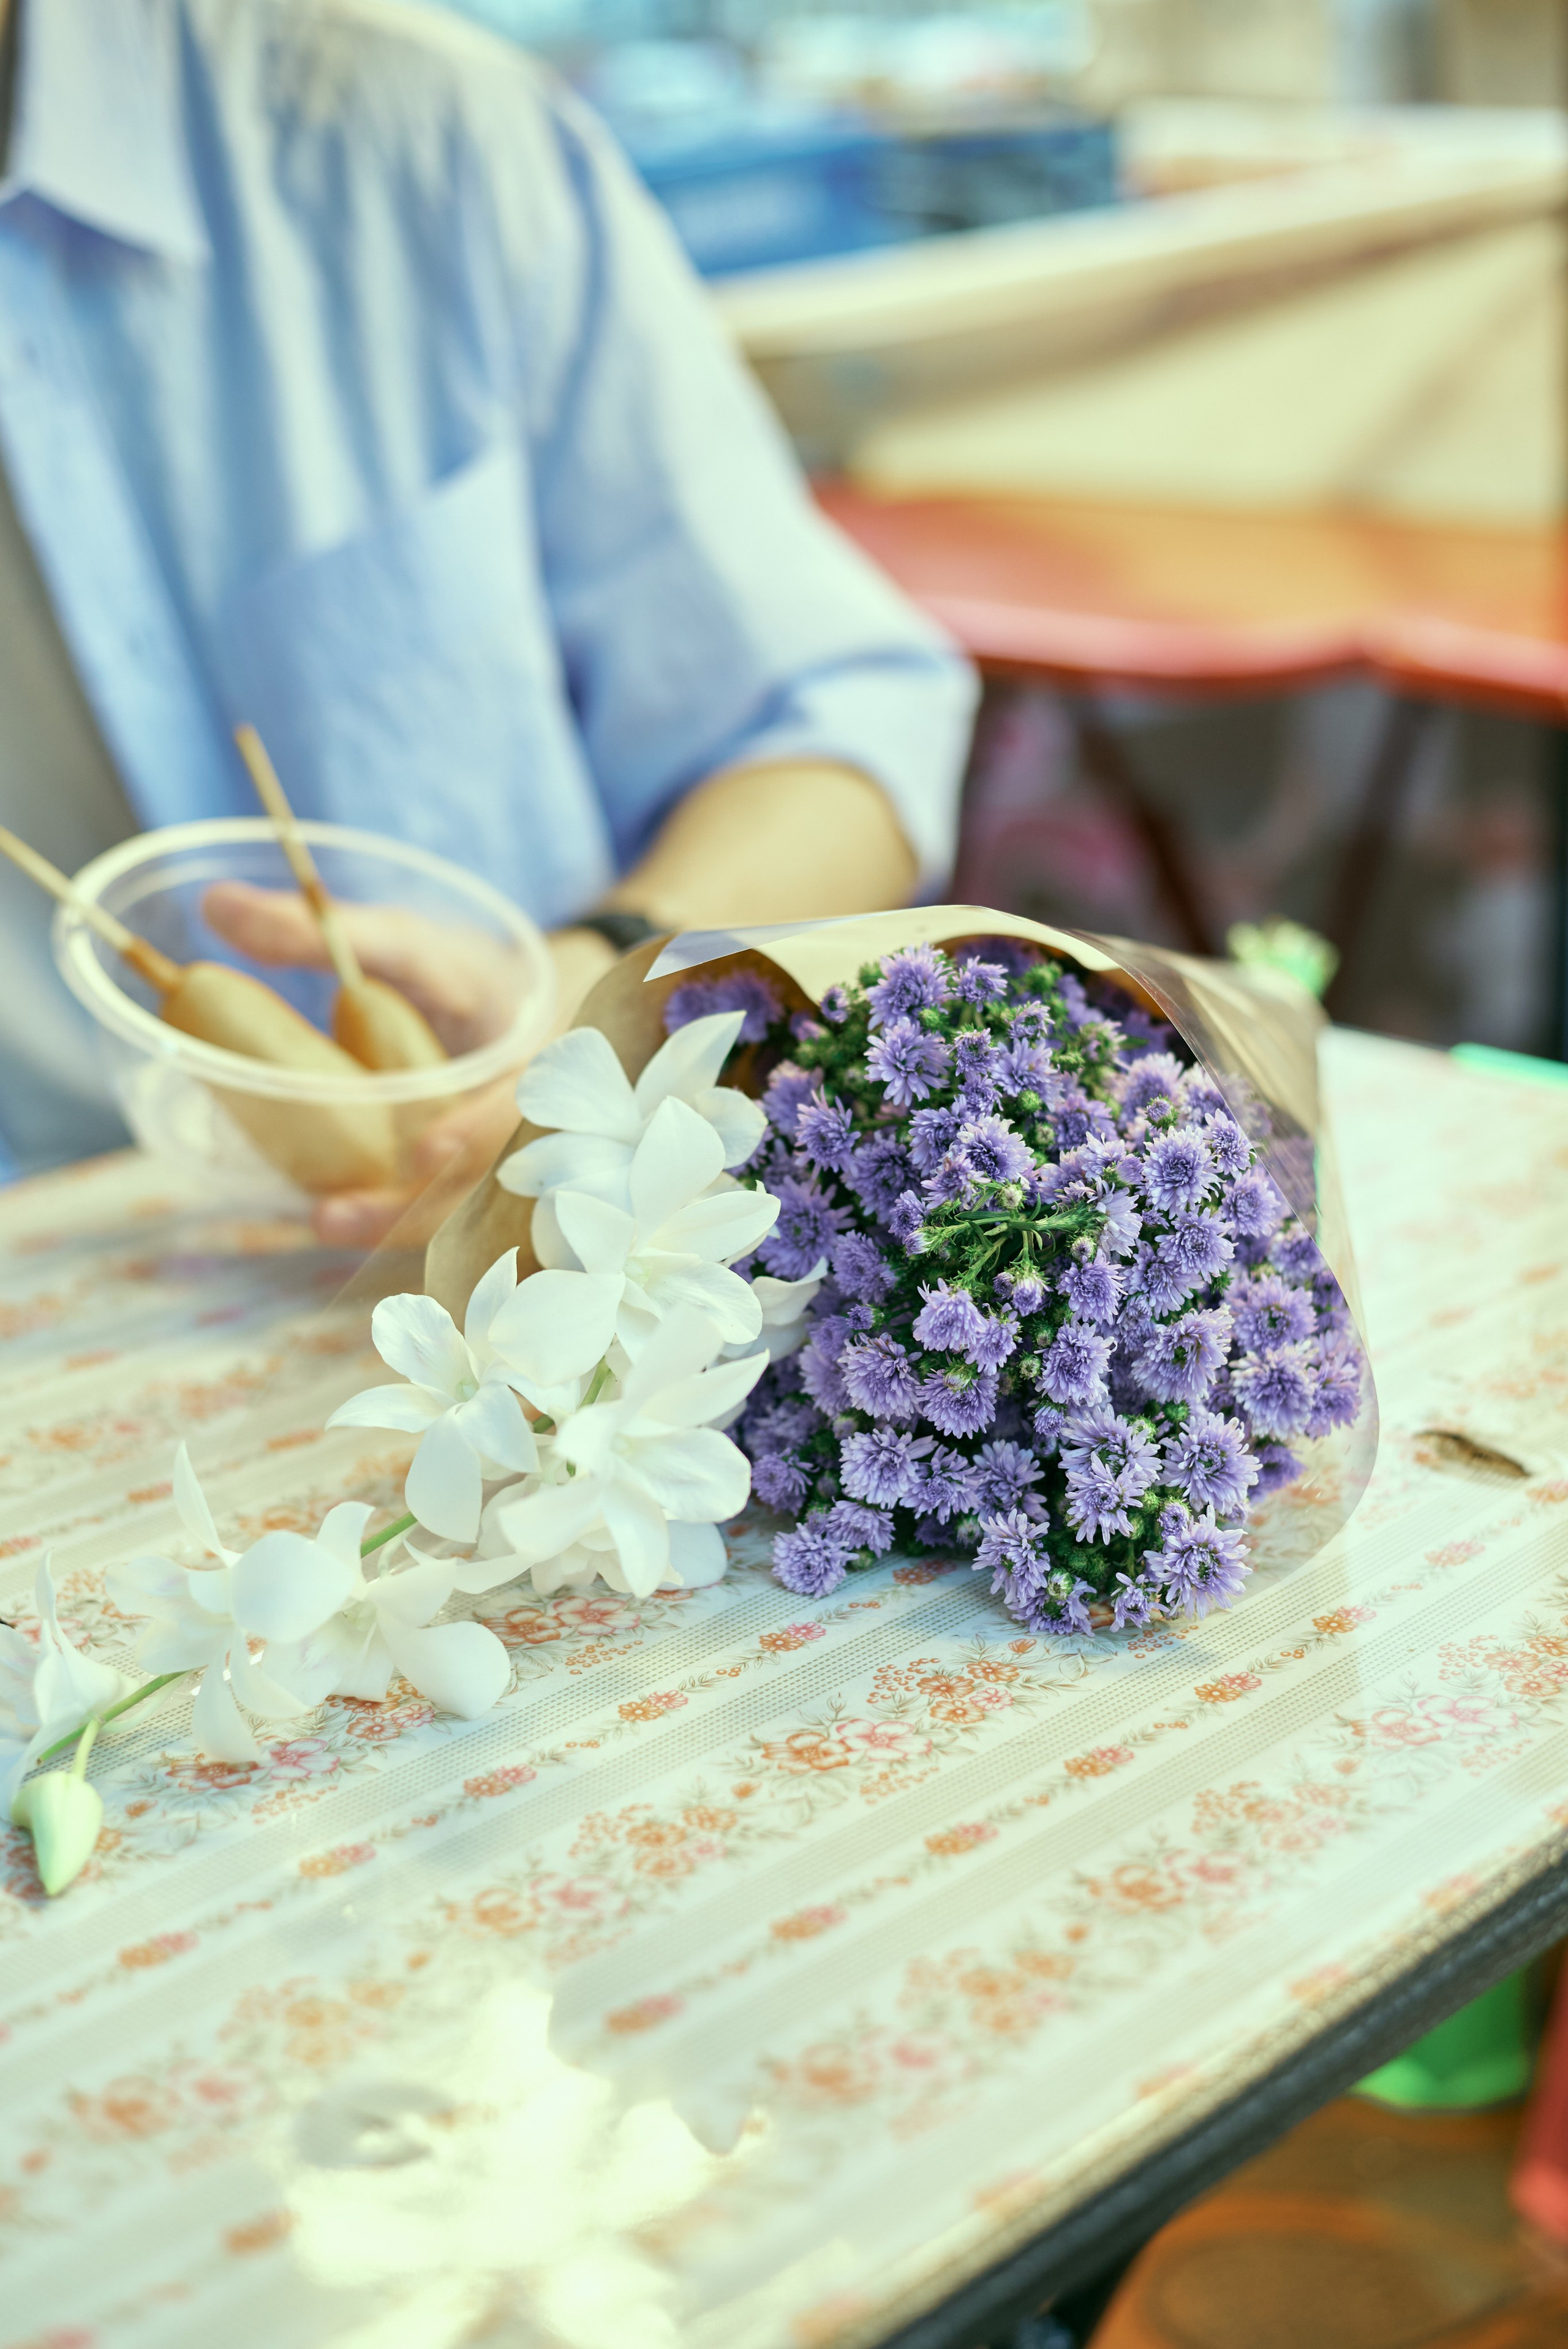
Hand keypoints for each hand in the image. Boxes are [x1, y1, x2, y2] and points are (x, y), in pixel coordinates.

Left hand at [203, 886, 619, 1248]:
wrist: (514, 1018)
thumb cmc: (462, 976)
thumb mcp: (406, 942)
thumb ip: (325, 931)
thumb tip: (215, 905)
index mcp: (530, 1057)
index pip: (518, 1102)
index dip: (478, 1132)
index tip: (426, 1151)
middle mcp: (522, 1122)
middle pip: (485, 1183)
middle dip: (415, 1207)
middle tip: (330, 1217)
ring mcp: (495, 1166)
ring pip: (460, 1216)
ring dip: (395, 1226)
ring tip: (324, 1224)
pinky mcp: (463, 1194)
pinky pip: (437, 1222)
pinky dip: (391, 1227)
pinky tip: (338, 1224)